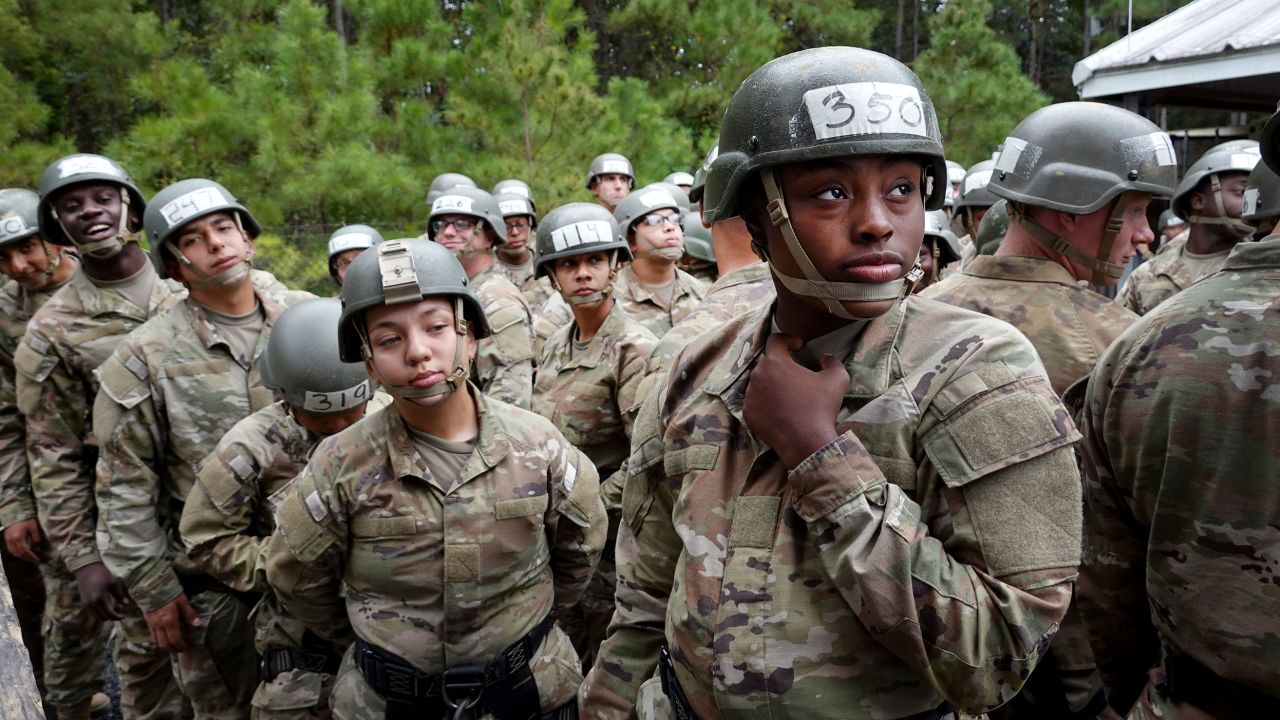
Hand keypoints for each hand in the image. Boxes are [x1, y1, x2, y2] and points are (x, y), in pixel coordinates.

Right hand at [3, 518, 42, 563]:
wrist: (15, 513)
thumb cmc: (26, 520)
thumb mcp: (34, 528)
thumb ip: (36, 539)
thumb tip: (37, 549)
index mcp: (18, 538)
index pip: (25, 551)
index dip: (31, 557)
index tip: (38, 560)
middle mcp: (11, 541)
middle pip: (19, 554)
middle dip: (27, 558)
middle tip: (34, 560)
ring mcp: (7, 540)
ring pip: (14, 553)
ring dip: (22, 556)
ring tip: (29, 557)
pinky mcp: (6, 539)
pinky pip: (11, 549)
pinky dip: (17, 553)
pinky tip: (22, 553)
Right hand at [74, 562, 128, 620]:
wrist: (87, 568)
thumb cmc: (103, 574)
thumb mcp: (114, 583)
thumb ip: (120, 595)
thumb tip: (127, 604)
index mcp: (100, 598)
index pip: (110, 614)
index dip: (118, 617)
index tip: (124, 615)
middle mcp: (91, 603)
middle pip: (103, 618)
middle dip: (112, 616)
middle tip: (120, 608)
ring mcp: (86, 603)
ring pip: (96, 617)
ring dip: (105, 615)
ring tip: (113, 606)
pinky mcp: (84, 601)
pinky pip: (92, 612)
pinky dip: (100, 612)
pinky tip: (106, 604)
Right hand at [143, 593, 200, 652]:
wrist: (151, 586)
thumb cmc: (169, 592)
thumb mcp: (182, 600)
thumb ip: (189, 613)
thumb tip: (197, 624)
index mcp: (170, 620)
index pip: (175, 639)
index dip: (181, 645)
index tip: (186, 647)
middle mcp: (160, 625)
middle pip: (164, 644)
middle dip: (172, 649)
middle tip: (180, 649)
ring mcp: (152, 625)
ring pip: (156, 642)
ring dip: (164, 647)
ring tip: (172, 646)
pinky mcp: (147, 622)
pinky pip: (152, 636)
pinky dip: (158, 641)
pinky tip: (163, 639)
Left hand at [743, 334, 848, 469]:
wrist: (806, 442)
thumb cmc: (820, 407)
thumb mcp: (837, 379)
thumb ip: (832, 361)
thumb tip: (825, 357)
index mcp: (775, 362)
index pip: (776, 340)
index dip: (789, 339)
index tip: (800, 347)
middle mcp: (757, 375)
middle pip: (768, 362)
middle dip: (782, 364)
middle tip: (797, 374)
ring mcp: (750, 396)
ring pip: (760, 382)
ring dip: (773, 383)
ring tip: (789, 394)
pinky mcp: (748, 413)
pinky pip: (755, 401)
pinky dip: (766, 401)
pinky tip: (781, 409)